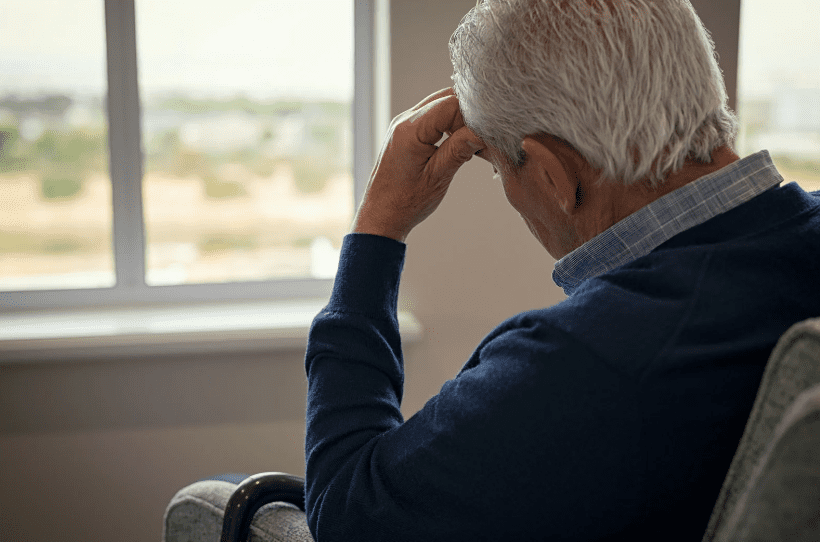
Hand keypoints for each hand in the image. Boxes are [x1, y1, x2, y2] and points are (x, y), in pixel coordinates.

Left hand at [352, 87, 485, 242]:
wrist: (381, 216)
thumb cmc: (405, 202)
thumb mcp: (438, 177)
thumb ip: (459, 149)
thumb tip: (482, 130)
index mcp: (409, 130)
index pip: (450, 104)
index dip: (471, 117)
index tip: (482, 136)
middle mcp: (403, 121)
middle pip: (445, 98)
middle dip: (467, 115)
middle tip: (479, 139)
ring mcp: (402, 125)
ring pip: (440, 105)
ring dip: (458, 120)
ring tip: (468, 144)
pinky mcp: (405, 132)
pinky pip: (432, 117)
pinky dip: (448, 125)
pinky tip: (456, 145)